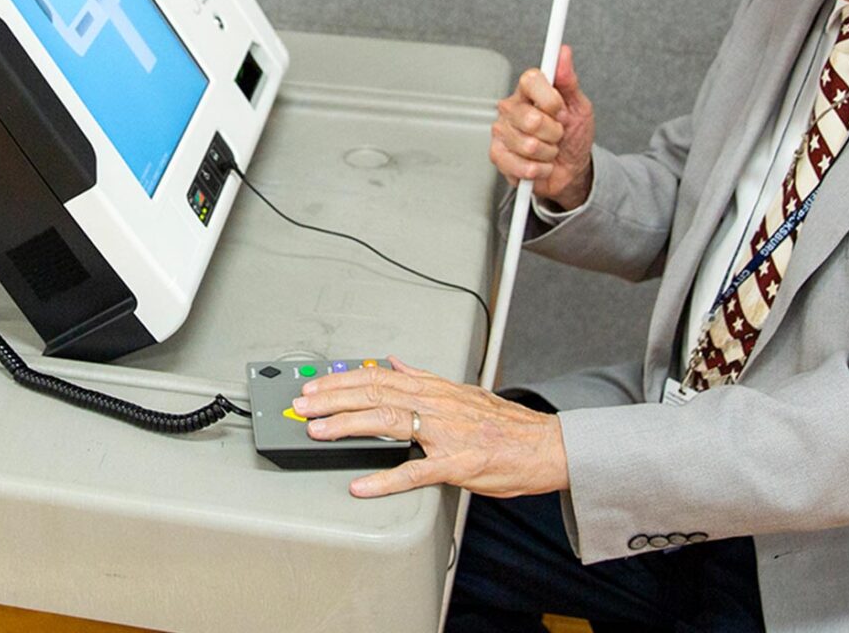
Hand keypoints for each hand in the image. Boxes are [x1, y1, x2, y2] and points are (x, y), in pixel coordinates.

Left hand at [293, 358, 567, 498]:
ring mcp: (445, 435)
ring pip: (388, 422)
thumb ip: (425, 378)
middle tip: (302, 406)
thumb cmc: (508, 426)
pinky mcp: (457, 465)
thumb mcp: (464, 391)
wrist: (546, 446)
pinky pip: (415, 471)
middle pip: (374, 394)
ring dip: (348, 427)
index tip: (314, 386)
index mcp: (435, 389)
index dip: (341, 381)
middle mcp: (436, 405)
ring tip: (319, 432)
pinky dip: (385, 478)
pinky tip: (361, 485)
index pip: (378, 378)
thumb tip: (395, 364)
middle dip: (333, 399)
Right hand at [489, 44, 594, 209]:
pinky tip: (539, 164)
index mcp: (530, 91)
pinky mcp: (497, 155)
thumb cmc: (573, 136)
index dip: (550, 99)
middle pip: (532, 119)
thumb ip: (568, 80)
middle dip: (554, 133)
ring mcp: (502, 131)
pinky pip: (521, 165)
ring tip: (548, 150)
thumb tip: (563, 53)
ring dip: (548, 153)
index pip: (530, 79)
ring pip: (529, 145)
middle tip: (557, 134)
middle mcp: (512, 108)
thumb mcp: (579, 107)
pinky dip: (539, 170)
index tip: (561, 110)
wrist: (570, 169)